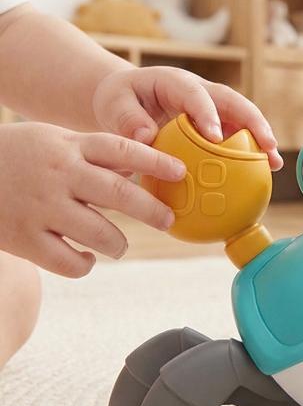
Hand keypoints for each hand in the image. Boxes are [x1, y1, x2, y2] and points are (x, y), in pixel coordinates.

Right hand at [0, 122, 185, 277]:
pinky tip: (87, 258)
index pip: (121, 150)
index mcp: (68, 147)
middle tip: (168, 220)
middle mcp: (58, 175)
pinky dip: (85, 264)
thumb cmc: (17, 156)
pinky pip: (69, 262)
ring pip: (100, 234)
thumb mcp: (54, 141)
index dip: (155, 161)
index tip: (181, 171)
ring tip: (118, 244)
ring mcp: (40, 208)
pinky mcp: (24, 239)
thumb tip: (142, 169)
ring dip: (118, 243)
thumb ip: (95, 154)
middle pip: (118, 194)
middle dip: (152, 210)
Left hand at [92, 66, 282, 169]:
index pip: (196, 95)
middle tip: (267, 146)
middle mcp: (202, 91)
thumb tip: (147, 138)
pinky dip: (251, 155)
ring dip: (261, 139)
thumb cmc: (120, 99)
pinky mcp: (219, 124)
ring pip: (244, 119)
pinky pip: (238, 138)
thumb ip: (127, 119)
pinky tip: (263, 176)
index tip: (216, 137)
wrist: (128, 98)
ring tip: (275, 164)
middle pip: (234, 102)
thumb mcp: (113, 103)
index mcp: (176, 82)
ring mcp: (214, 108)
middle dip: (254, 122)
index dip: (208, 114)